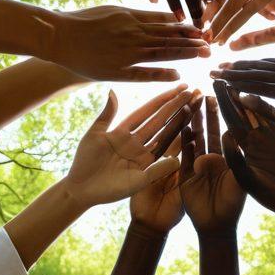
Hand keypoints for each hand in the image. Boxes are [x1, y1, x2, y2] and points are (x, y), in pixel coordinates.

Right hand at [54, 6, 208, 80]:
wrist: (58, 36)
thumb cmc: (83, 21)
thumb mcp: (113, 10)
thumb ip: (137, 14)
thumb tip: (161, 16)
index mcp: (131, 17)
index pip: (165, 22)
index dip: (185, 26)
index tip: (201, 29)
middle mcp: (132, 33)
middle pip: (169, 36)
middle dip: (192, 39)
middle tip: (212, 42)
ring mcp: (125, 52)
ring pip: (162, 52)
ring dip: (184, 53)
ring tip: (203, 55)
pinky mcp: (116, 70)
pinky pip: (143, 73)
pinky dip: (161, 74)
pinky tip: (177, 75)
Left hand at [64, 86, 195, 209]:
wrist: (79, 187)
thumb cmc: (84, 160)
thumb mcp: (94, 135)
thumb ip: (106, 115)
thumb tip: (113, 91)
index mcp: (124, 132)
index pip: (148, 112)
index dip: (163, 100)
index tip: (179, 87)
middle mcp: (136, 144)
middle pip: (160, 122)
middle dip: (176, 107)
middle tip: (194, 93)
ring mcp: (140, 160)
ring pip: (163, 140)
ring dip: (178, 127)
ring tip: (194, 111)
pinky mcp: (140, 178)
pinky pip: (156, 170)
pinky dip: (167, 164)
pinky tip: (180, 154)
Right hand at [179, 96, 244, 234]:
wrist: (216, 226)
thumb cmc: (233, 204)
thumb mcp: (240, 180)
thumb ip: (236, 159)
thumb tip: (232, 133)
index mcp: (229, 157)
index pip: (228, 130)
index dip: (226, 114)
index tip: (225, 95)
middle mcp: (214, 156)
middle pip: (210, 129)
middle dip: (207, 111)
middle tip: (204, 92)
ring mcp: (198, 163)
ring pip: (196, 137)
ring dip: (193, 122)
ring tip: (190, 104)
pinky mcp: (184, 173)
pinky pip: (183, 154)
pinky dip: (182, 142)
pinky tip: (181, 128)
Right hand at [213, 58, 274, 143]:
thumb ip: (272, 112)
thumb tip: (244, 100)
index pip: (256, 83)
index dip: (233, 82)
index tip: (212, 79)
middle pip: (260, 70)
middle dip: (235, 70)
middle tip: (212, 70)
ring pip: (271, 64)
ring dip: (249, 64)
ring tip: (228, 65)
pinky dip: (267, 63)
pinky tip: (256, 64)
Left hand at [213, 80, 274, 222]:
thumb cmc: (269, 196)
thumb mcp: (246, 180)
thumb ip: (235, 160)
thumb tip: (224, 135)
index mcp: (240, 151)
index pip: (225, 127)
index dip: (216, 112)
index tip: (206, 95)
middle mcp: (253, 142)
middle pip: (238, 116)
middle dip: (228, 99)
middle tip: (219, 80)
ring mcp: (269, 137)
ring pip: (255, 114)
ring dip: (246, 99)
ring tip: (236, 81)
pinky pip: (273, 119)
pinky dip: (265, 108)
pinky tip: (258, 94)